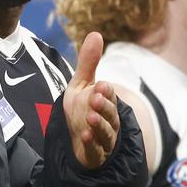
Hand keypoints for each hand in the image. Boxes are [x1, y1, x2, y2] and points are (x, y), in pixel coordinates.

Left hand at [61, 32, 120, 168]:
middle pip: (109, 114)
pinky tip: (85, 136)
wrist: (76, 138)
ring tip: (90, 118)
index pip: (108, 96)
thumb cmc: (82, 108)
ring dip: (99, 124)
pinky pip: (95, 149)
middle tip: (96, 97)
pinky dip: (91, 143)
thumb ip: (88, 63)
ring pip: (105, 132)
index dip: (105, 92)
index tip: (100, 84)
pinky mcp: (94, 153)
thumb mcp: (81, 85)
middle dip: (104, 106)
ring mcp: (103, 139)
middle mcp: (108, 121)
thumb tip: (95, 33)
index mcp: (106, 103)